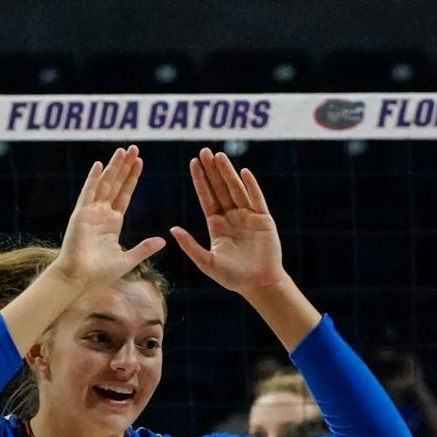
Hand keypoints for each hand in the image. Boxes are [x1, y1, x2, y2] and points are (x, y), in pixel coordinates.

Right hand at [52, 146, 165, 288]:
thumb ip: (144, 248)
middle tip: (133, 148)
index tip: (140, 162)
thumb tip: (163, 240)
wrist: (80, 279)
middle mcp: (101, 214)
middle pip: (116, 184)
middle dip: (124, 167)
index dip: (132, 178)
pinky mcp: (80, 215)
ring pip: (104, 184)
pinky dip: (93, 179)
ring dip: (113, 167)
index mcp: (112, 223)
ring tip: (122, 151)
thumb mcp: (128, 259)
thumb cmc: (100, 273)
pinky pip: (88, 193)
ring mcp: (90, 212)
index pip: (125, 194)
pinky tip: (100, 165)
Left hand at [170, 150, 286, 296]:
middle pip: (220, 188)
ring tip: (219, 156)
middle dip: (212, 170)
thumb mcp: (207, 262)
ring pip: (236, 189)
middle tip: (204, 151)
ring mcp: (248, 216)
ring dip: (228, 173)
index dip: (200, 180)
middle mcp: (232, 217)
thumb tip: (172, 229)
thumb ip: (190, 246)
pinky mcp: (264, 219)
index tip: (193, 163)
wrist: (259, 284)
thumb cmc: (233, 277)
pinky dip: (251, 185)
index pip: (207, 197)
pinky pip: (256, 199)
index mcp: (217, 225)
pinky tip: (244, 172)